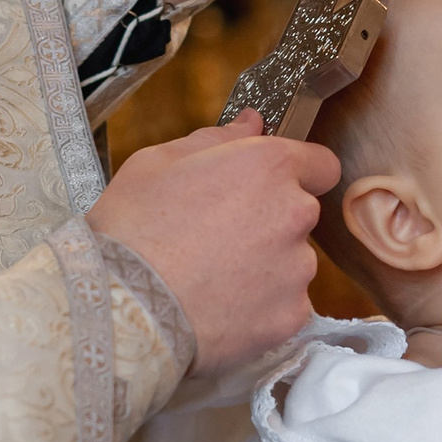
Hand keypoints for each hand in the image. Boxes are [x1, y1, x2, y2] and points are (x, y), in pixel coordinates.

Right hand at [88, 111, 337, 374]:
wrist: (120, 308)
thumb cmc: (131, 229)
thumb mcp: (157, 163)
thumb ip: (216, 140)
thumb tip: (251, 125)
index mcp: (268, 166)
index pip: (320, 164)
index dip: (296, 172)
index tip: (268, 185)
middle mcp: (294, 214)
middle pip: (300, 213)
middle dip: (270, 220)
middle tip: (218, 235)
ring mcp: (296, 269)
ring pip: (293, 261)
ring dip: (266, 265)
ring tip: (211, 277)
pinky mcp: (290, 316)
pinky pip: (284, 305)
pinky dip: (260, 307)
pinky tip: (219, 307)